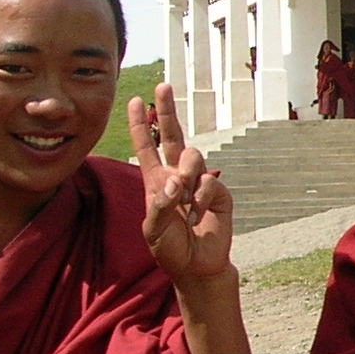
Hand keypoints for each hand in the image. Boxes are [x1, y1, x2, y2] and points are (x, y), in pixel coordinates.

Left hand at [130, 84, 234, 282]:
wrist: (196, 266)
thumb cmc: (169, 249)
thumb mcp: (152, 229)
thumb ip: (158, 204)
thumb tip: (174, 182)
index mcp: (156, 181)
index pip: (147, 147)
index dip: (141, 125)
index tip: (136, 101)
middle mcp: (177, 176)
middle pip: (173, 136)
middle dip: (168, 110)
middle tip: (164, 86)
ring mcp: (199, 183)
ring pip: (192, 156)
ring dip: (185, 173)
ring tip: (182, 199)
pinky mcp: (218, 193)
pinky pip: (209, 181)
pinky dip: (200, 198)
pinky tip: (196, 215)